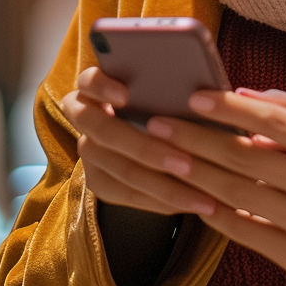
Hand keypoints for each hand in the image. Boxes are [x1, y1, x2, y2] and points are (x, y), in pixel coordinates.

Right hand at [60, 67, 220, 216]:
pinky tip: (189, 204)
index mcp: (94, 86)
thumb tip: (202, 90)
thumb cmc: (162, 96)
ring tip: (201, 196)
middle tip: (187, 164)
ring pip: (122, 170)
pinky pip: (127, 194)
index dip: (103, 88)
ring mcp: (88, 151)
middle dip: (147, 150)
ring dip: (164, 186)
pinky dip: (160, 201)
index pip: (89, 81)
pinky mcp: (97, 180)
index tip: (126, 96)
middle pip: (106, 133)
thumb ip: (167, 87)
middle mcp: (84, 118)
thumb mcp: (160, 87)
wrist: (147, 127)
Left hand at [147, 88, 285, 285]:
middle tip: (158, 124)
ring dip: (196, 174)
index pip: (273, 121)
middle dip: (196, 139)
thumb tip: (244, 94)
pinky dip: (216, 214)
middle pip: (247, 157)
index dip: (230, 109)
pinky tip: (192, 197)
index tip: (194, 96)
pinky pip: (247, 233)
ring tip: (165, 156)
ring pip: (239, 195)